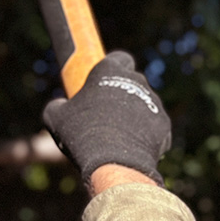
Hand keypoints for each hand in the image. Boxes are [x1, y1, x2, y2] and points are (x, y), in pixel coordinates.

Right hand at [43, 51, 170, 185]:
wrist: (114, 162)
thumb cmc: (81, 134)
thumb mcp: (55, 118)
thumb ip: (58, 105)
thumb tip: (60, 105)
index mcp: (109, 70)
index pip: (119, 58)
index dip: (112, 68)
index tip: (101, 82)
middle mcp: (136, 80)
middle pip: (132, 80)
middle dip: (122, 92)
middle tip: (105, 112)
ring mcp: (154, 102)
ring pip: (144, 102)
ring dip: (133, 113)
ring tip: (116, 135)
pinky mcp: (164, 124)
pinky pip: (153, 125)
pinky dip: (144, 133)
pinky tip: (129, 147)